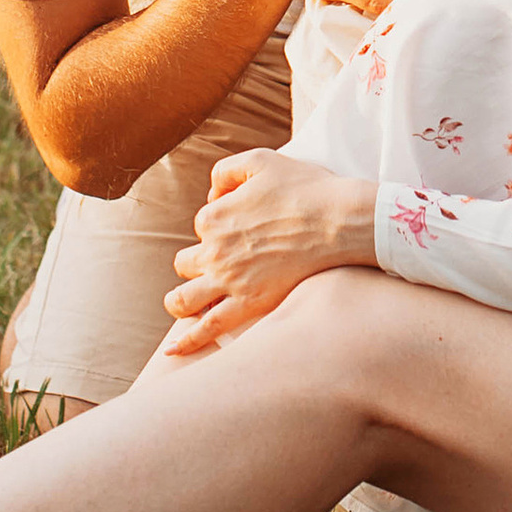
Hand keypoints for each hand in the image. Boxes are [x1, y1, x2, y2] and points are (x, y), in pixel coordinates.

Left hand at [161, 149, 378, 356]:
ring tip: (184, 305)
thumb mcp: (261, 160)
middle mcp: (214, 250)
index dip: (219, 226)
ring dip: (179, 301)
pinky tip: (173, 351)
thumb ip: (226, 171)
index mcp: (213, 216)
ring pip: (184, 298)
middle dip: (196, 263)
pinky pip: (208, 327)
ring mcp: (228, 280)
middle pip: (185, 263)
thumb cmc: (306, 188)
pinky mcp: (247, 304)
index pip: (202, 226)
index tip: (242, 228)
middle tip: (218, 266)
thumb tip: (212, 194)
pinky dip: (187, 340)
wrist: (338, 220)